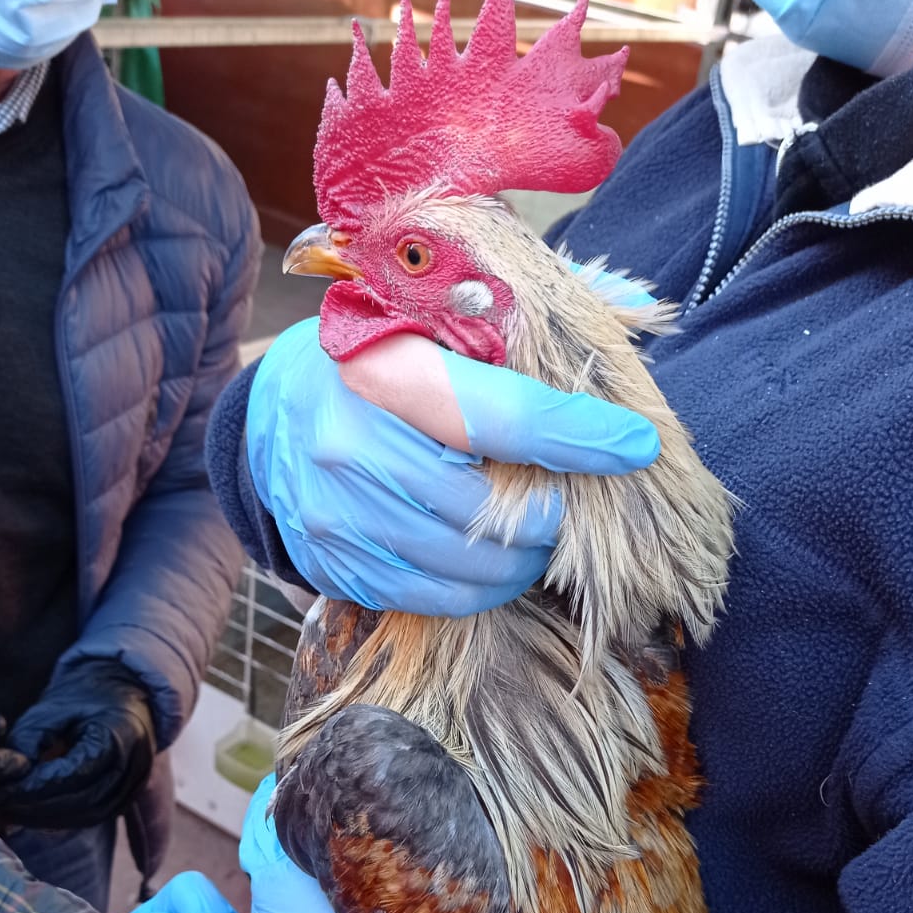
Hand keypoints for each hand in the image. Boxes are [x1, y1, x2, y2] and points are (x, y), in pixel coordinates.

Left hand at [0, 659, 155, 829]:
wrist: (123, 699)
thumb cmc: (85, 700)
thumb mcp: (53, 708)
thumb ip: (30, 738)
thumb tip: (11, 776)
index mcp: (117, 736)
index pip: (74, 773)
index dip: (36, 787)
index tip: (1, 790)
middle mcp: (134, 766)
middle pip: (83, 800)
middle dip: (37, 807)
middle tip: (1, 804)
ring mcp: (134, 785)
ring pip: (89, 815)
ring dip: (48, 819)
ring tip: (12, 812)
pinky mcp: (127, 798)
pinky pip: (94, 817)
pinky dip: (62, 820)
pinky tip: (34, 815)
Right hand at [244, 316, 659, 615]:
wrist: (275, 414)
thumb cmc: (380, 359)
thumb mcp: (435, 317)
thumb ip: (526, 319)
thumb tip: (630, 314)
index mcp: (380, 367)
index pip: (500, 414)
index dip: (577, 434)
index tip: (637, 443)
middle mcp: (346, 442)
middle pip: (487, 507)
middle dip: (549, 513)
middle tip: (571, 504)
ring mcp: (333, 512)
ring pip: (465, 563)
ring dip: (522, 559)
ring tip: (538, 535)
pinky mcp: (331, 563)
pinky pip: (431, 597)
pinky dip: (480, 587)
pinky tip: (494, 560)